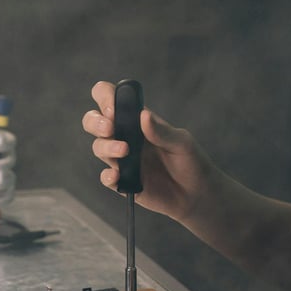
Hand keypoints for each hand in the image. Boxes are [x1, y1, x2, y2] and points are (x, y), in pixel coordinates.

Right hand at [82, 80, 213, 222]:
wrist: (197, 193)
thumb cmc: (190, 161)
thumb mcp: (182, 142)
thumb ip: (162, 131)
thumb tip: (143, 115)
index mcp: (137, 120)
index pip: (111, 98)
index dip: (106, 97)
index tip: (114, 109)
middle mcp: (125, 136)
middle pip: (93, 120)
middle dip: (95, 121)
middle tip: (110, 127)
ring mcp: (122, 159)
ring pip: (98, 146)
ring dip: (106, 146)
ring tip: (125, 150)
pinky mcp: (123, 182)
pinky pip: (106, 178)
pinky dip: (107, 176)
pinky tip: (117, 176)